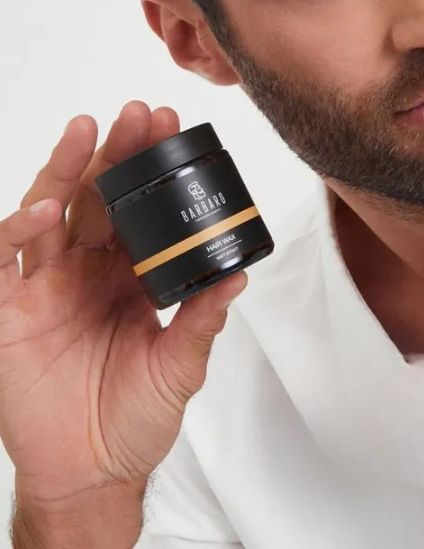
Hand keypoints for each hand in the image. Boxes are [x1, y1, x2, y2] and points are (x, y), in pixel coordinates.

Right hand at [0, 101, 247, 510]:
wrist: (92, 472)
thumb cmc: (134, 419)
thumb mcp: (179, 367)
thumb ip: (201, 320)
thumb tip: (236, 274)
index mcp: (128, 276)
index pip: (139, 209)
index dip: (151, 170)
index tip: (172, 131)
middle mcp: (87, 270)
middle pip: (97, 197)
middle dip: (116, 153)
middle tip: (138, 114)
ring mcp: (46, 285)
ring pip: (50, 211)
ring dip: (66, 168)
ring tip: (88, 130)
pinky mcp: (8, 310)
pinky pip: (4, 258)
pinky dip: (17, 229)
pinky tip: (43, 207)